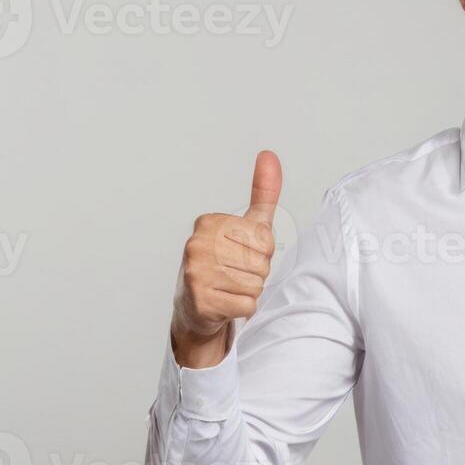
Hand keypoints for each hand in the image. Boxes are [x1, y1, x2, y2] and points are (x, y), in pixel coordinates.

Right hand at [170, 150, 282, 367]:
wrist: (196, 306)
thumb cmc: (225, 262)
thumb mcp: (248, 225)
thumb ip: (263, 193)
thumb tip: (269, 155)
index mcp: (209, 223)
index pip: (264, 240)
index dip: (261, 253)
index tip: (239, 254)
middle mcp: (197, 244)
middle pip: (261, 264)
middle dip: (256, 273)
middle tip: (234, 274)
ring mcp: (196, 272)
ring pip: (255, 285)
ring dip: (248, 291)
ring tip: (228, 287)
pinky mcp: (200, 300)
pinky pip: (247, 305)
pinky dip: (242, 308)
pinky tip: (224, 302)